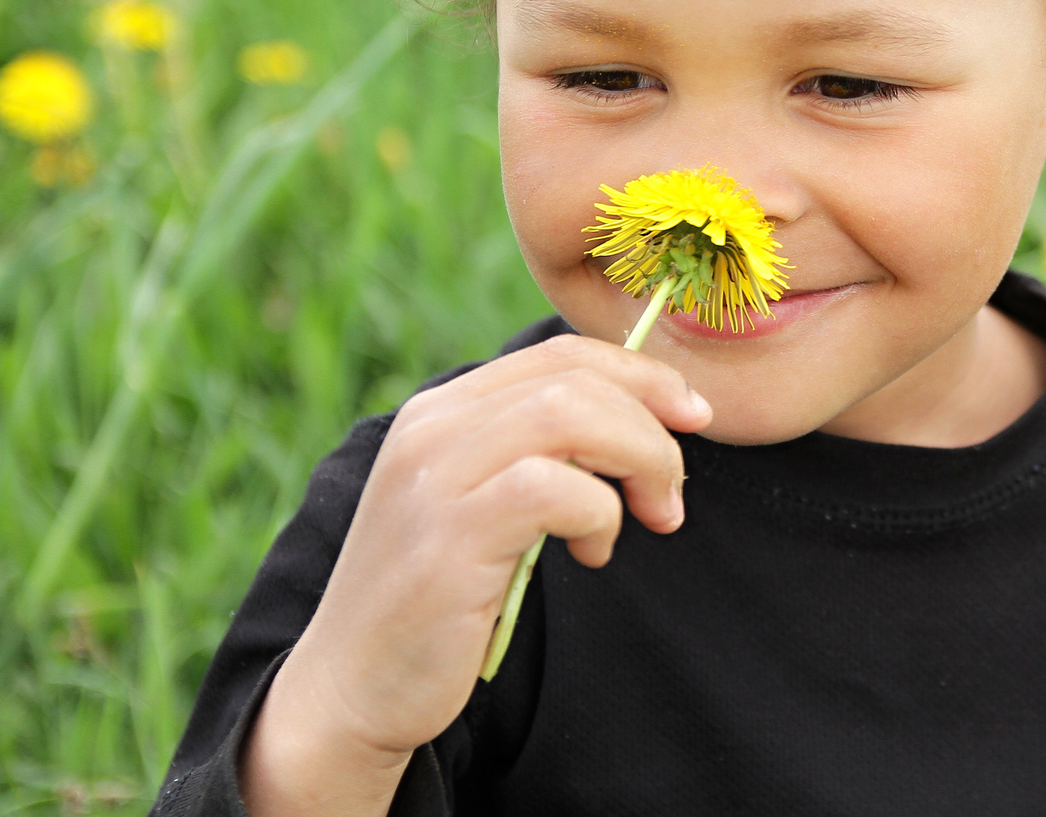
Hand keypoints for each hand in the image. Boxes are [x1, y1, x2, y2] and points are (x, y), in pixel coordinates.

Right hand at [239, 334, 710, 816]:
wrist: (353, 690)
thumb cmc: (438, 599)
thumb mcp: (484, 502)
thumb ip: (536, 452)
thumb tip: (641, 416)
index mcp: (441, 410)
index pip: (561, 355)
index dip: (642, 375)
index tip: (692, 416)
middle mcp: (430, 428)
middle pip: (576, 378)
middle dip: (652, 425)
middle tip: (672, 491)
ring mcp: (434, 479)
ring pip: (571, 416)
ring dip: (639, 460)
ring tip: (650, 516)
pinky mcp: (449, 536)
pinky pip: (555, 488)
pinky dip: (600, 514)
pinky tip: (593, 552)